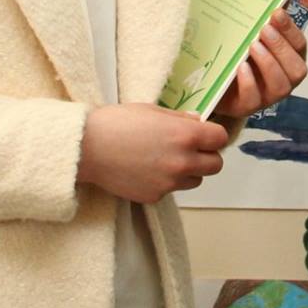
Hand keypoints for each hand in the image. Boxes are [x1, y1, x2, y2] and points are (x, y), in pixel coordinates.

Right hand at [77, 103, 228, 203]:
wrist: (87, 148)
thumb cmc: (116, 122)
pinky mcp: (155, 196)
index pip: (220, 139)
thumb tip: (199, 122)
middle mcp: (182, 161)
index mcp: (185, 135)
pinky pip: (171, 190)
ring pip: (196, 180)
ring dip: (188, 171)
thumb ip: (180, 119)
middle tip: (190, 149)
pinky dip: (165, 182)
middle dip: (207, 156)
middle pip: (215, 165)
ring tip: (165, 160)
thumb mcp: (152, 110)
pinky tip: (146, 170)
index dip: (212, 135)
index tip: (204, 134)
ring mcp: (169, 182)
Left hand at [210, 9, 307, 127]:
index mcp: (288, 59)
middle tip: (264, 29)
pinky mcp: (246, 107)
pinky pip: (254, 98)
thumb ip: (261, 19)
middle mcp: (283, 79)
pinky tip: (240, 67)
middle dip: (281, 47)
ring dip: (269, 64)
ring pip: (281, 86)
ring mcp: (267, 96)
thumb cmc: (235, 55)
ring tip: (253, 46)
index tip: (276, 13)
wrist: (211, 83)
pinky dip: (249, 82)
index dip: (290, 30)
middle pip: (296, 68)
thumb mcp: (247, 35)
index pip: (299, 45)